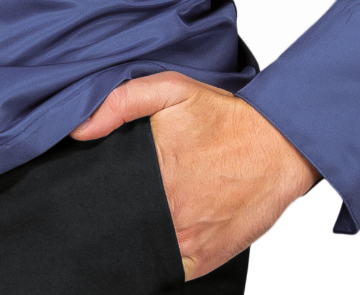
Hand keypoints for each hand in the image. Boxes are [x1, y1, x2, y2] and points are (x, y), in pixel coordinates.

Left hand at [70, 72, 319, 280]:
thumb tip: (78, 129)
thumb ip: (122, 102)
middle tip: (115, 202)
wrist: (280, 145)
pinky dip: (157, 259)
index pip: (103, 192)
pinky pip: (166, 269)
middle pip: (119, 222)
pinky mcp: (203, 259)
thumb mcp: (173, 89)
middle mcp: (166, 206)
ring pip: (139, 248)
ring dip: (133, 237)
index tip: (81, 191)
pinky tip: (156, 239)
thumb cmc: (226, 117)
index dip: (89, 194)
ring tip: (133, 220)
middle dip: (110, 215)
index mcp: (153, 166)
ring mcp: (185, 238)